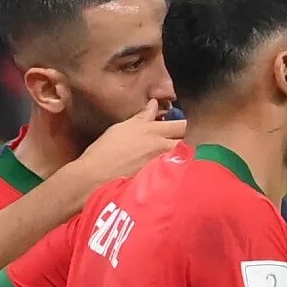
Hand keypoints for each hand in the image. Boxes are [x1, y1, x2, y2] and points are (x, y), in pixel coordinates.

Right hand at [61, 99, 184, 191]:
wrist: (96, 177)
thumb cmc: (105, 150)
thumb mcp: (122, 128)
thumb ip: (142, 116)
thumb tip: (154, 105)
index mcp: (154, 132)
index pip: (183, 124)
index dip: (186, 125)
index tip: (183, 126)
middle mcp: (163, 147)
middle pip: (189, 142)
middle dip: (190, 140)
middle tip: (184, 140)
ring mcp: (164, 165)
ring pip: (185, 157)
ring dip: (185, 154)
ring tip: (178, 156)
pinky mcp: (161, 181)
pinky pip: (177, 172)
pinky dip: (178, 169)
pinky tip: (171, 170)